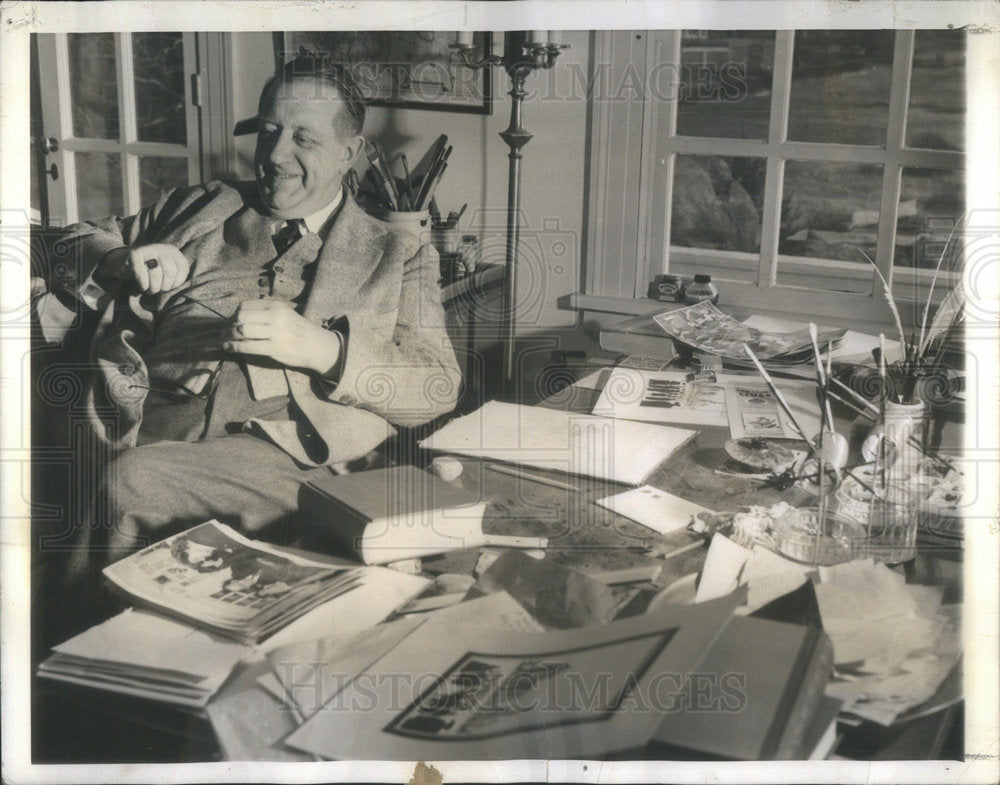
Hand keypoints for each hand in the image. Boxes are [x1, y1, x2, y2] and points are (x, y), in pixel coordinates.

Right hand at [99, 244, 190, 293]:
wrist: (123, 261)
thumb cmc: (149, 271)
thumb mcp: (166, 271)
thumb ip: (176, 276)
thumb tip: (183, 289)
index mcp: (173, 252)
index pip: (183, 269)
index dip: (176, 283)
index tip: (169, 286)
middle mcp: (162, 248)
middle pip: (170, 272)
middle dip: (164, 287)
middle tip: (158, 289)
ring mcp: (148, 249)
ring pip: (156, 274)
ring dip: (153, 288)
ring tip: (150, 289)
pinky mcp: (134, 254)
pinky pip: (142, 274)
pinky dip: (143, 285)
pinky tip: (142, 286)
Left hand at [224, 299, 340, 374]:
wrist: (317, 345)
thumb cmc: (298, 330)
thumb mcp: (284, 313)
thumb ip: (265, 312)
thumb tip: (238, 317)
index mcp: (275, 306)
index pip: (245, 305)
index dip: (234, 314)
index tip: (232, 322)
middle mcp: (274, 316)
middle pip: (241, 317)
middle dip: (229, 325)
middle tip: (225, 332)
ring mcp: (274, 332)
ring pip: (242, 331)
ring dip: (229, 336)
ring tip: (224, 341)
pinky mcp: (273, 348)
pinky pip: (247, 346)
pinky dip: (234, 347)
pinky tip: (229, 348)